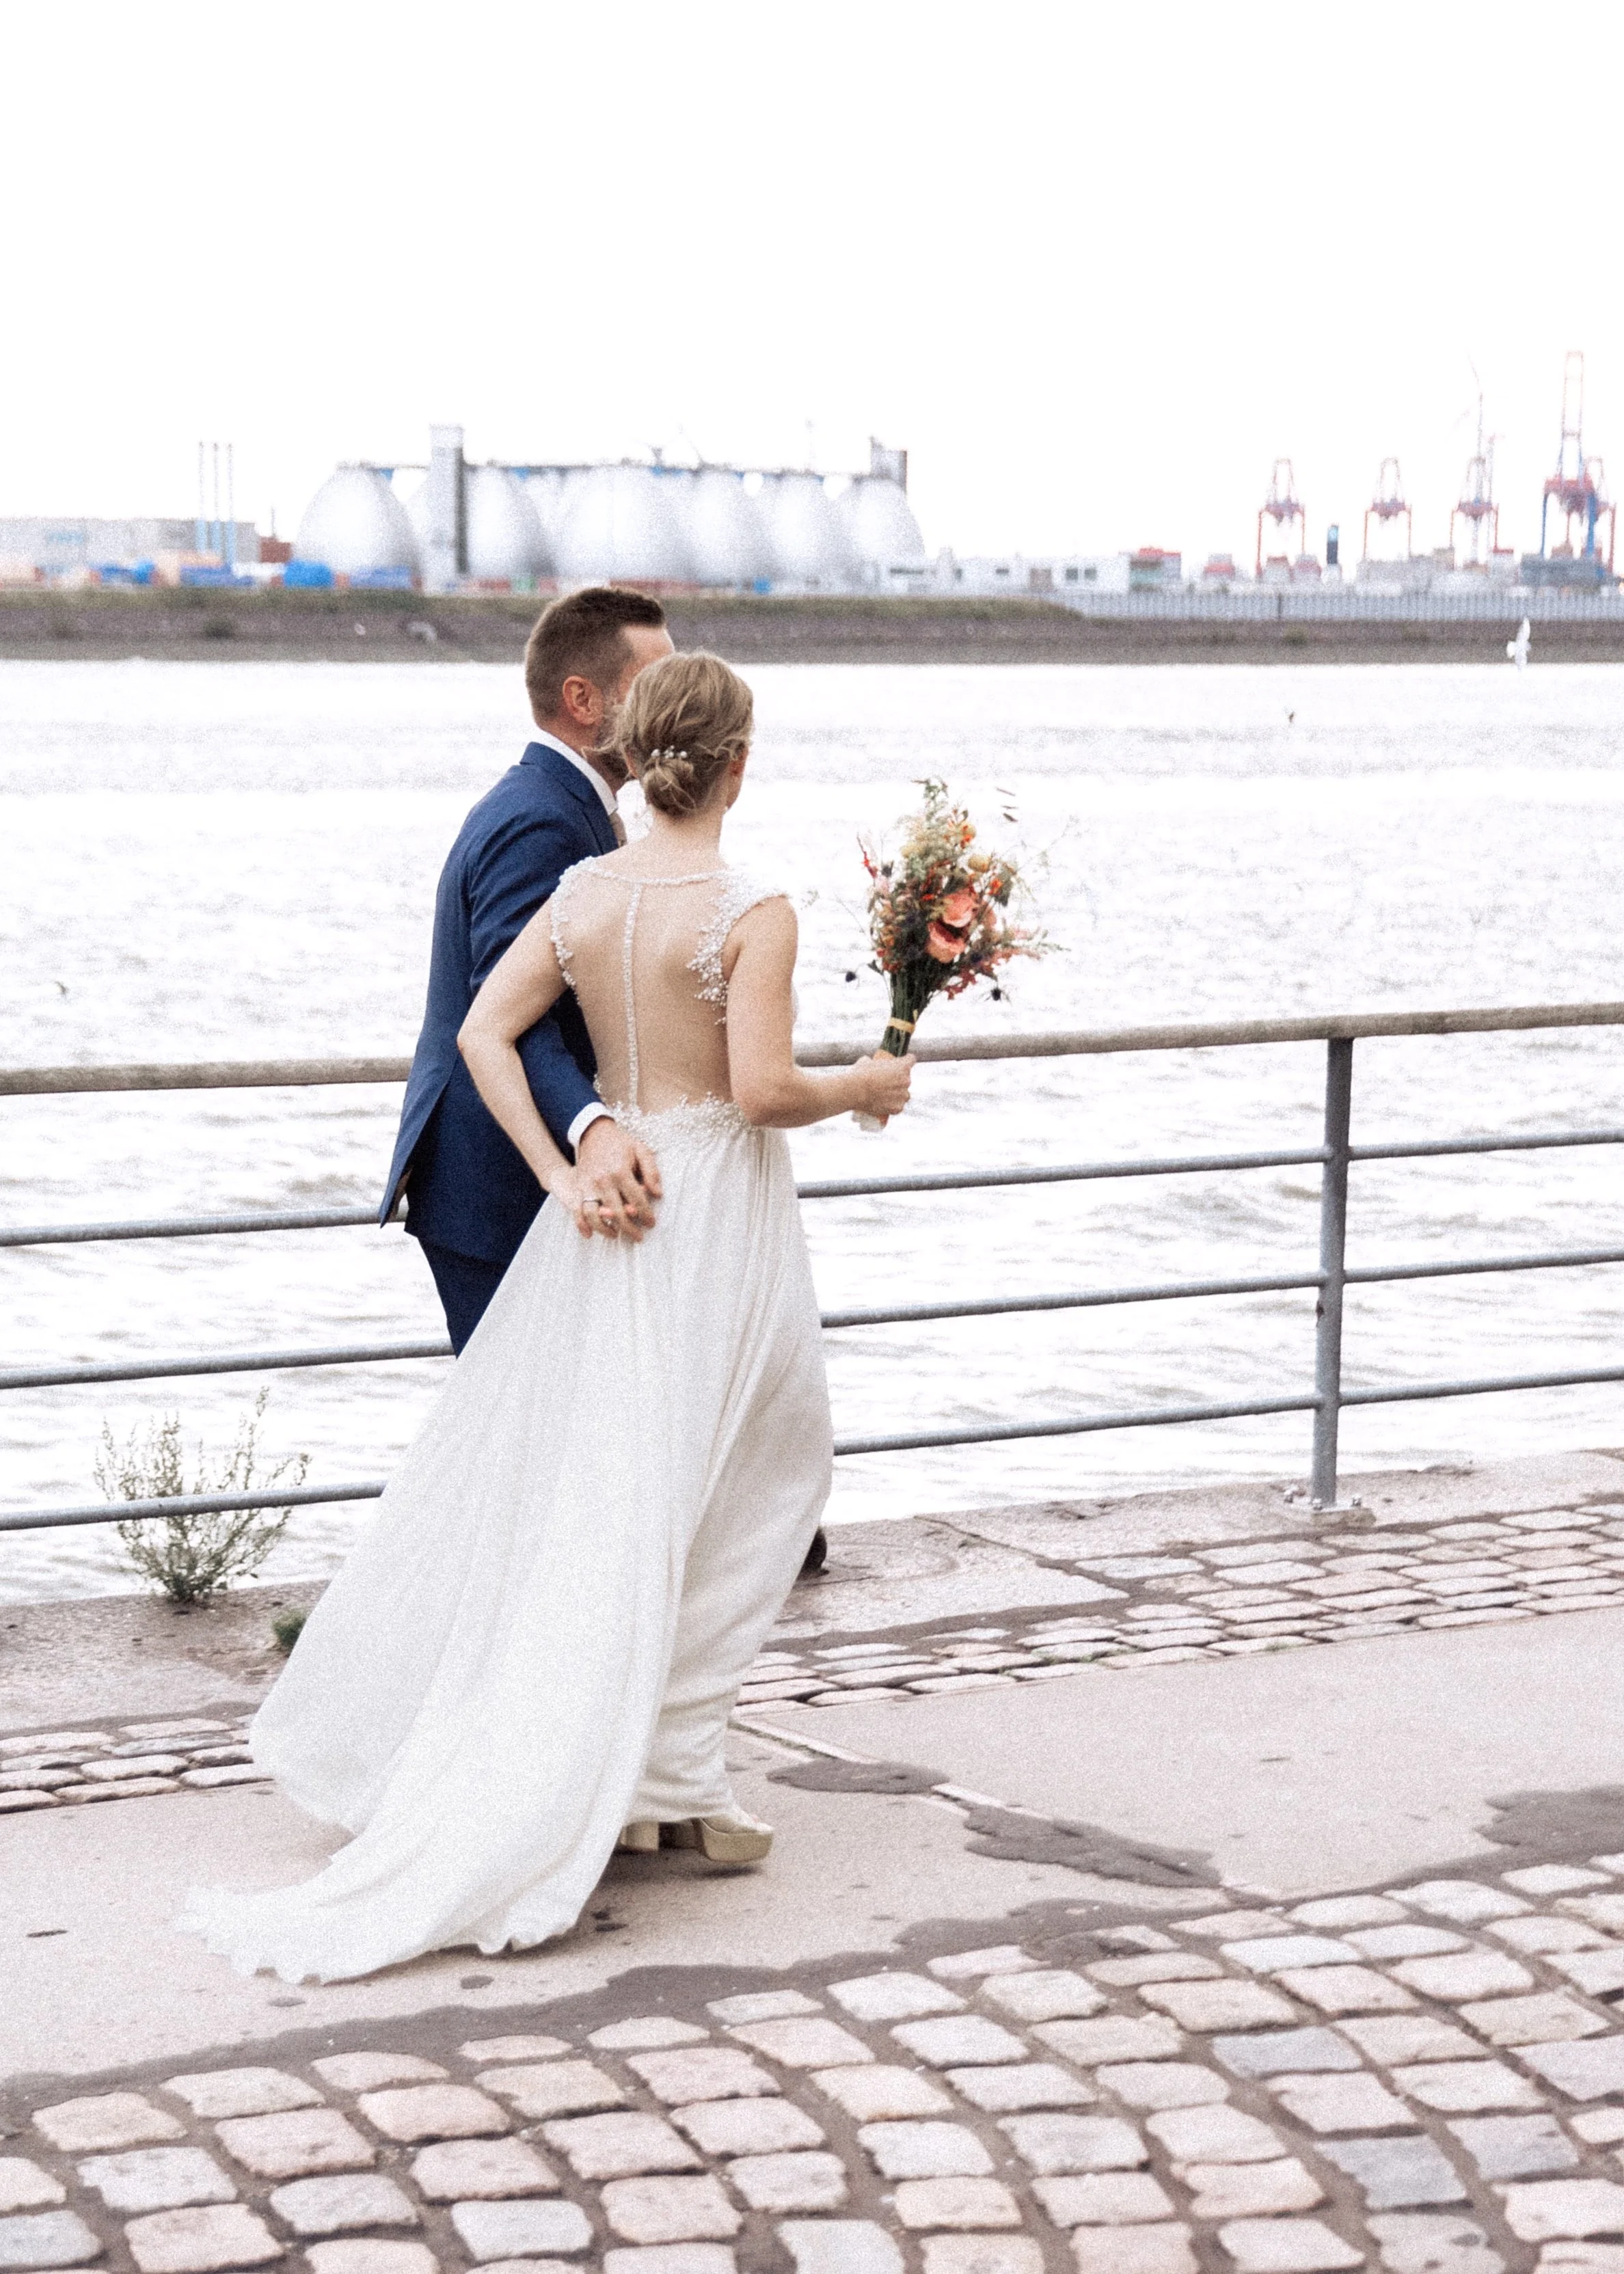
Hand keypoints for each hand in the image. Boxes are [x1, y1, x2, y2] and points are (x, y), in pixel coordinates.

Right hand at [574, 1116, 661, 1241]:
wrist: (593, 1132)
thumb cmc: (621, 1143)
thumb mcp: (641, 1150)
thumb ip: (651, 1171)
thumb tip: (658, 1194)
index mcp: (621, 1171)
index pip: (637, 1200)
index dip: (646, 1214)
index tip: (651, 1223)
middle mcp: (603, 1180)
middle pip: (617, 1213)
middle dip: (630, 1229)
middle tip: (639, 1237)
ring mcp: (588, 1185)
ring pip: (595, 1216)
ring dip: (606, 1230)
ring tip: (616, 1235)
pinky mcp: (578, 1187)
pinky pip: (577, 1210)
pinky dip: (581, 1225)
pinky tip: (589, 1234)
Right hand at [856, 1049, 914, 1127]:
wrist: (855, 1091)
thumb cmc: (860, 1074)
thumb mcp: (866, 1062)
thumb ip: (873, 1062)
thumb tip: (870, 1063)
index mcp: (902, 1066)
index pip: (911, 1060)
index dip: (906, 1060)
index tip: (901, 1063)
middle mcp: (906, 1081)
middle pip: (906, 1079)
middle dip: (898, 1080)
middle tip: (885, 1082)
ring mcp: (903, 1095)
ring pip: (904, 1094)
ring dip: (897, 1094)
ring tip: (884, 1095)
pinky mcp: (897, 1108)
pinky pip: (898, 1107)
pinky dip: (892, 1106)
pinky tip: (885, 1105)